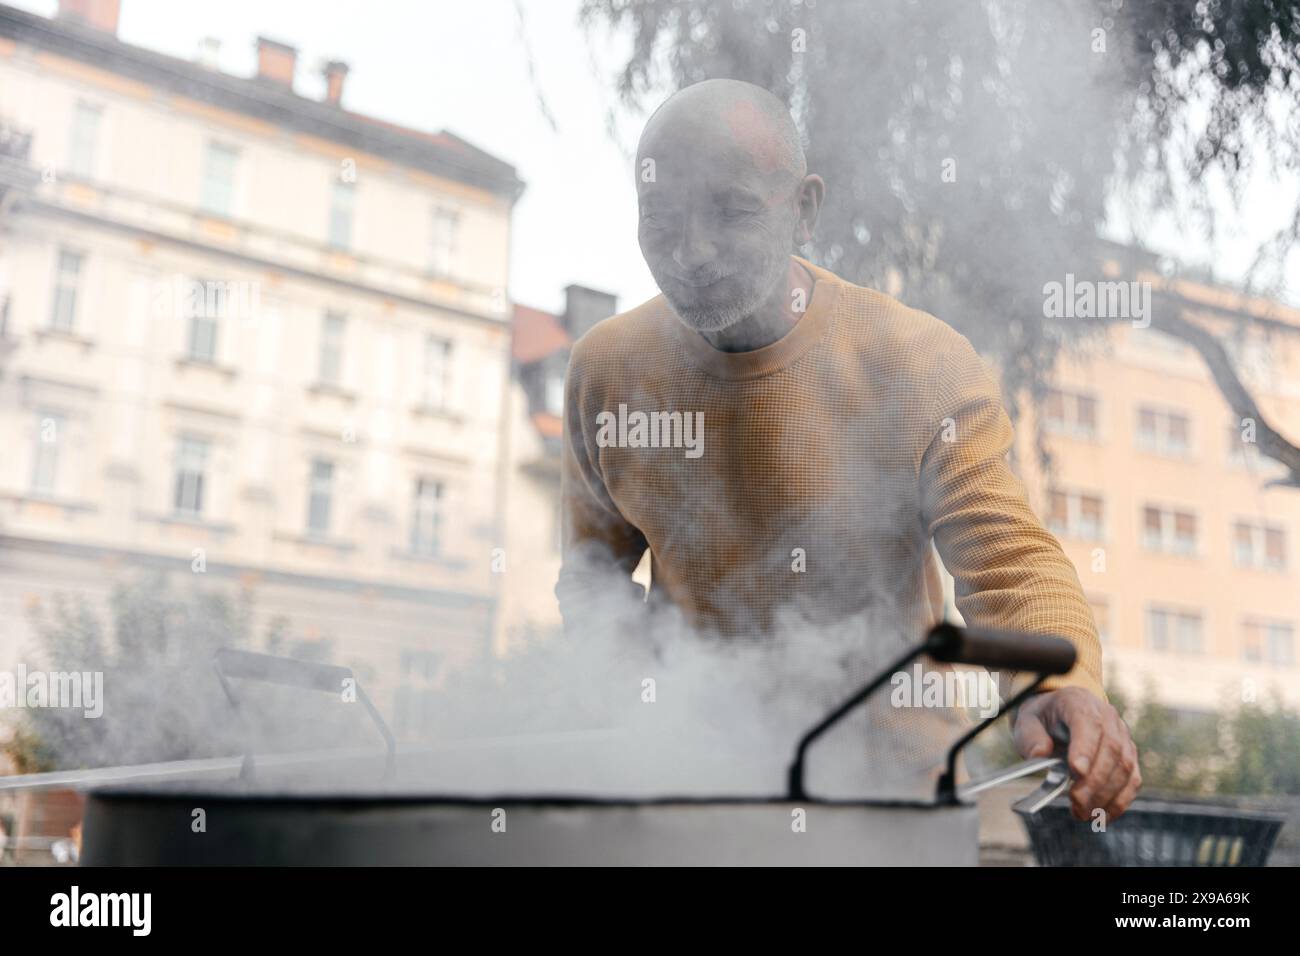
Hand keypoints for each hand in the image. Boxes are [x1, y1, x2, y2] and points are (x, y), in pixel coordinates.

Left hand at [1013, 687, 1140, 822]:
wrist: (1059, 713)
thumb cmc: (1043, 720)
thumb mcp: (1027, 722)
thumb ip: (1031, 737)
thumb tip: (1039, 755)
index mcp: (1078, 702)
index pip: (1088, 723)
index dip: (1085, 748)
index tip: (1075, 772)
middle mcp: (1107, 716)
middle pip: (1110, 749)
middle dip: (1094, 782)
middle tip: (1076, 804)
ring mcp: (1122, 735)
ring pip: (1125, 767)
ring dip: (1106, 795)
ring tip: (1083, 813)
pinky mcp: (1129, 755)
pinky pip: (1133, 780)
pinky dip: (1120, 801)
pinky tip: (1102, 816)